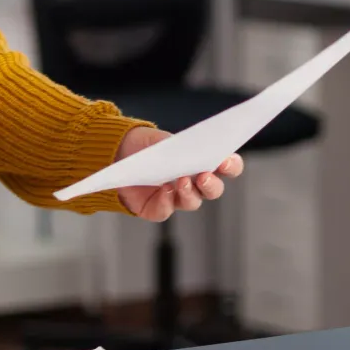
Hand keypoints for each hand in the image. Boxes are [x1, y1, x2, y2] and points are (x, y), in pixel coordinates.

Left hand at [112, 126, 242, 222]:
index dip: (231, 166)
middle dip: (212, 184)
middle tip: (204, 175)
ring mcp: (176, 198)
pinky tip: (164, 190)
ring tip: (181, 181)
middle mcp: (194, 183)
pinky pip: (166, 210)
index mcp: (203, 163)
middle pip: (213, 190)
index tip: (226, 161)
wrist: (118, 153)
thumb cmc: (148, 145)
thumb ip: (182, 145)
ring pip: (192, 202)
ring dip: (189, 193)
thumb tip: (197, 148)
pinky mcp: (157, 208)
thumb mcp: (166, 139)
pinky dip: (166, 202)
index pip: (228, 168)